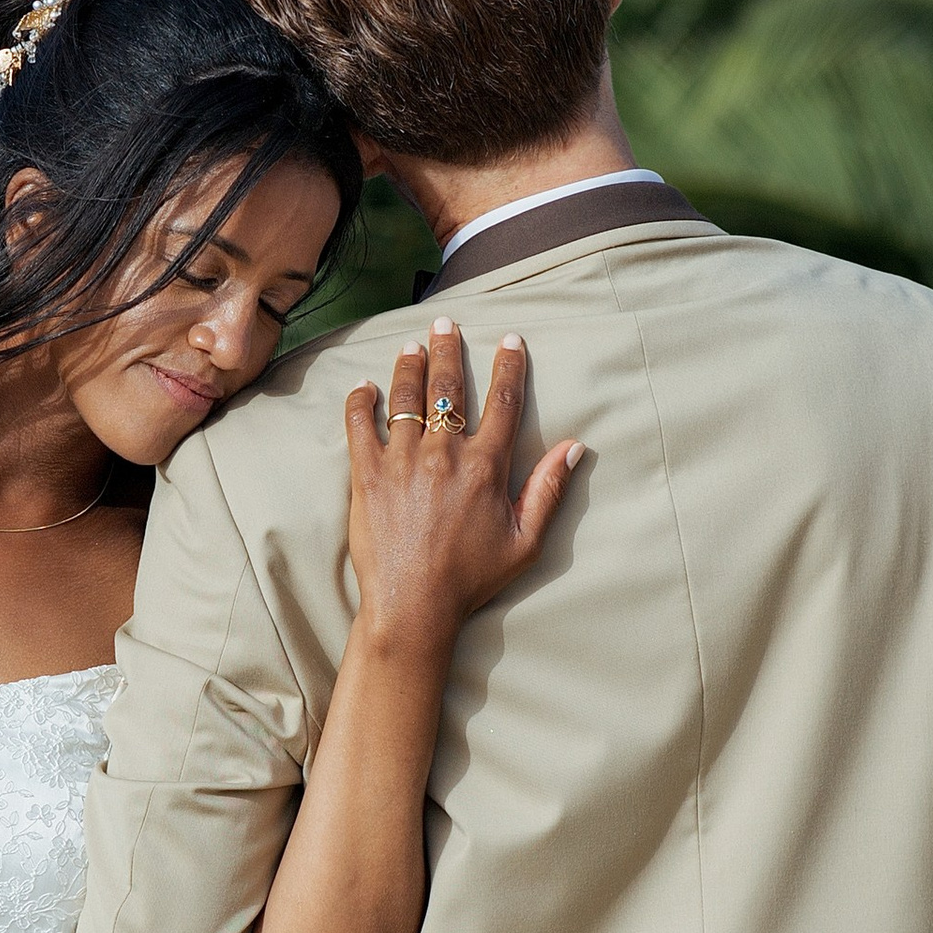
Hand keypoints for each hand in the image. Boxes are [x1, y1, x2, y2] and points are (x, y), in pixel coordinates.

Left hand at [342, 320, 582, 650]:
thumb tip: (573, 447)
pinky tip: (364, 387)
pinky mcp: (366, 475)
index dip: (509, 366)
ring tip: (410, 347)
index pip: (503, 401)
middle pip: (449, 385)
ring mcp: (402, 461)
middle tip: (446, 325)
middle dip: (448, 348)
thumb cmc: (470, 580)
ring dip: (408, 365)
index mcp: (485, 467)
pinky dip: (360, 401)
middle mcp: (444, 454)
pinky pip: (359, 424)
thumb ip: (548, 491)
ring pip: (405, 397)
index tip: (511, 341)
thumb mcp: (524, 542)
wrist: (412, 608)